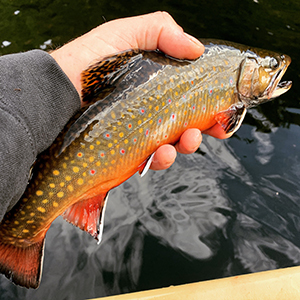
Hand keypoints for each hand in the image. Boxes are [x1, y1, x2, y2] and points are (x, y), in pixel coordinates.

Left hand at [51, 12, 230, 170]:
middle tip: (216, 128)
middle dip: (205, 128)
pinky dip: (161, 159)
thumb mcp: (123, 35)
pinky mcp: (126, 153)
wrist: (54, 95)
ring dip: (187, 145)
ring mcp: (138, 133)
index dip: (209, 102)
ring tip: (187, 140)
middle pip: (186, 122)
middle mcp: (148, 110)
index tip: (224, 109)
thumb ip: (159, 30)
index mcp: (153, 86)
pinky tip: (161, 153)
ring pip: (173, 145)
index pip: (188, 96)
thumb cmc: (85, 63)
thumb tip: (196, 48)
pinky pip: (150, 160)